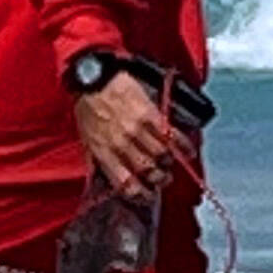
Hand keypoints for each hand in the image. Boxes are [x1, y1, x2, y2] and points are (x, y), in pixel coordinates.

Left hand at [74, 70, 175, 195]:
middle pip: (149, 173)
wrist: (92, 77)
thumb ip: (96, 159)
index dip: (140, 194)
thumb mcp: (85, 137)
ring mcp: (136, 130)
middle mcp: (121, 145)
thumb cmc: (87, 106)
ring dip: (170, 163)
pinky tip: (187, 150)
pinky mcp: (149, 114)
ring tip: (170, 163)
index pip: (126, 184)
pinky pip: (171, 135)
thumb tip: (102, 180)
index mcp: (103, 152)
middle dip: (160, 179)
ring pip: (162, 156)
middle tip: (163, 178)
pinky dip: (183, 145)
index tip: (148, 195)